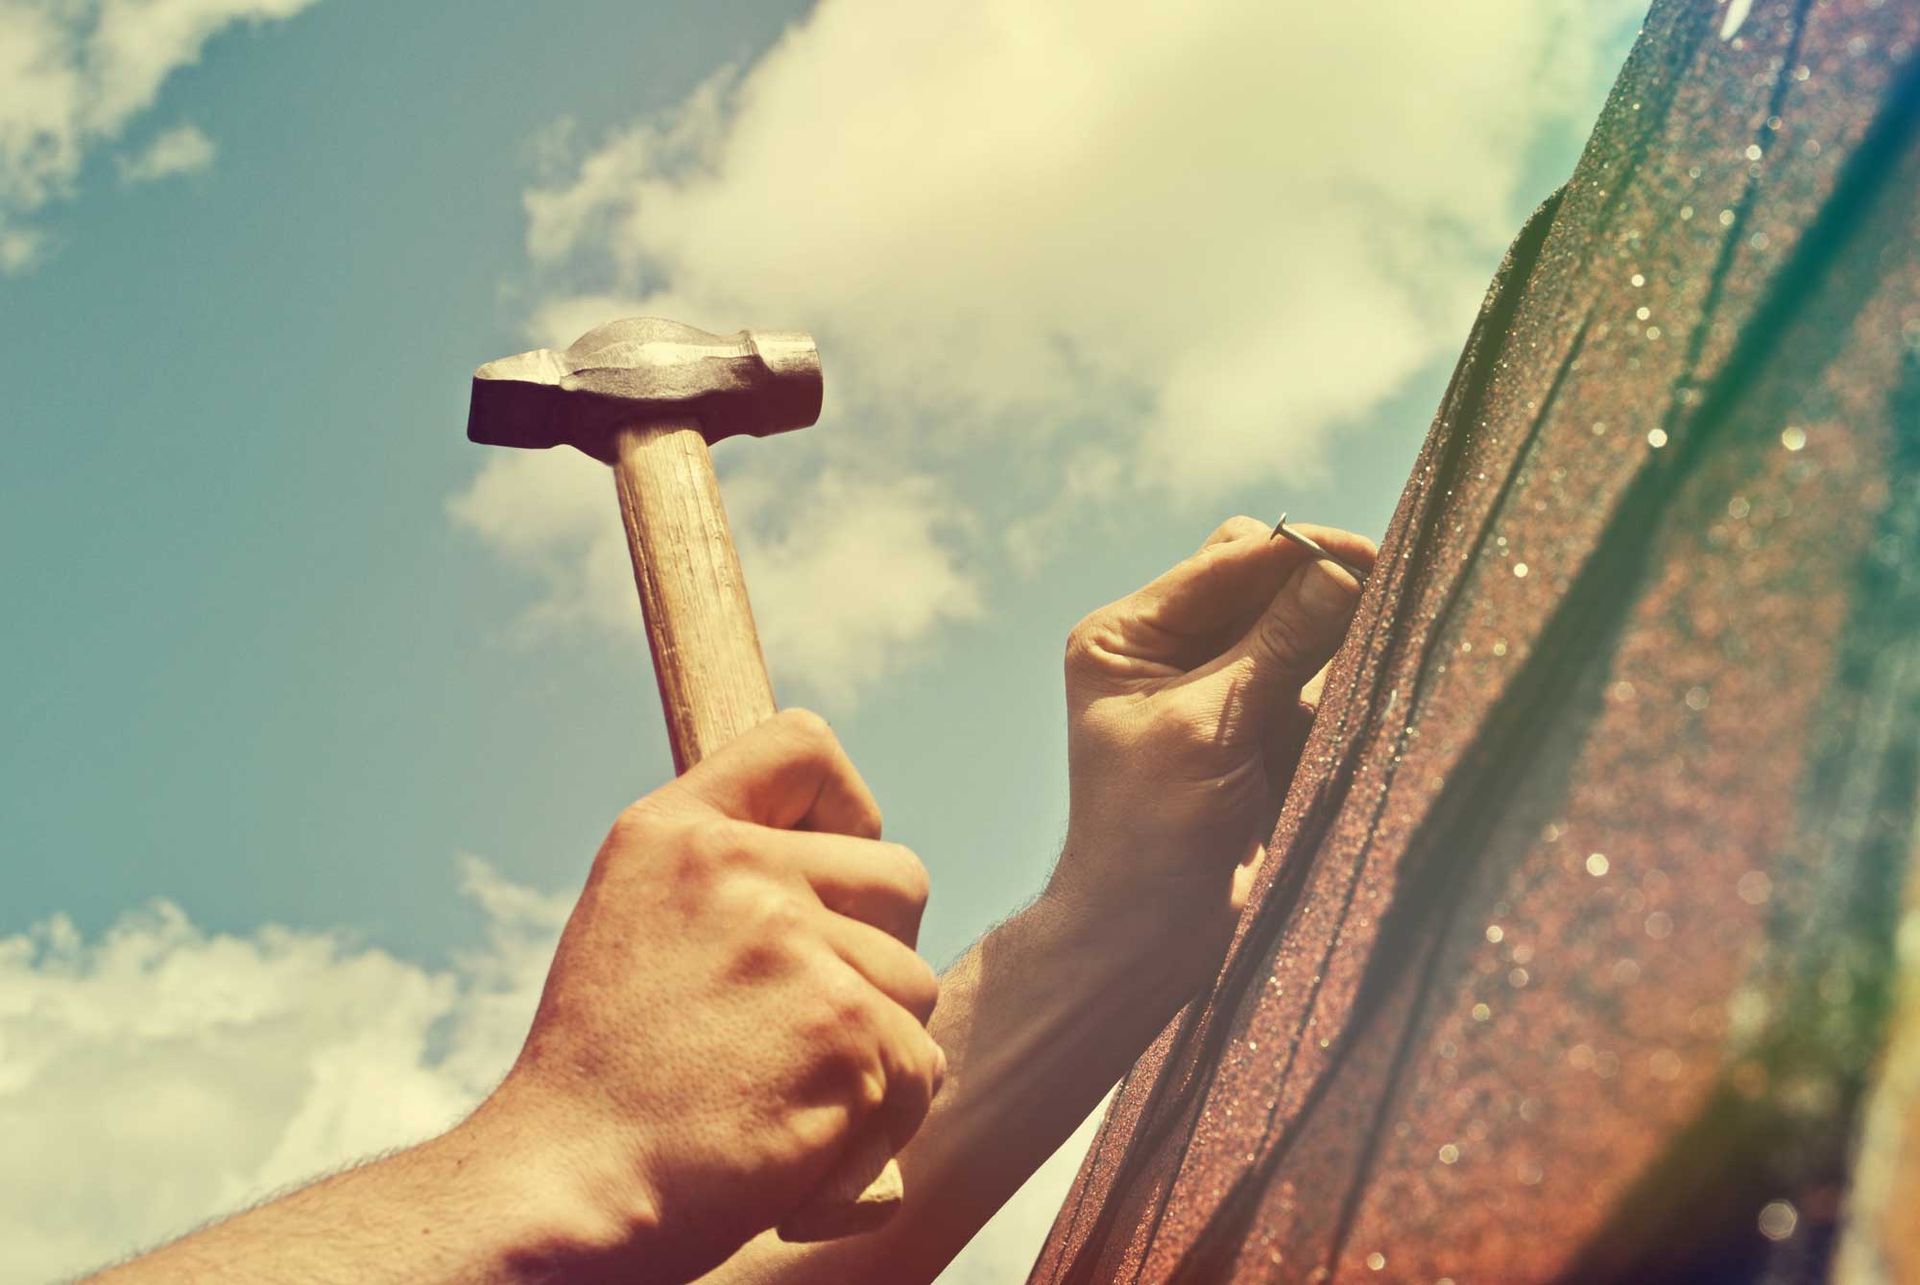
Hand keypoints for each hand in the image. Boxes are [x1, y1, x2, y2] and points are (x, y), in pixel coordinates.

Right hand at [469, 711, 943, 1282]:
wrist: (568, 1188)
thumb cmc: (605, 1076)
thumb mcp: (633, 920)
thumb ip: (724, 868)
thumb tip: (844, 849)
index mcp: (677, 831)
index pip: (803, 744)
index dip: (846, 808)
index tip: (832, 873)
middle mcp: (737, 869)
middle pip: (899, 877)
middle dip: (876, 953)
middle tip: (800, 1019)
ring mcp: (795, 947)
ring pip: (914, 984)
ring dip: (875, 1049)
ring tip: (782, 1088)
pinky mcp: (845, 1032)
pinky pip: (920, 1067)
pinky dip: (880, 1120)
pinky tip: (803, 1137)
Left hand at [1052, 516, 1373, 983]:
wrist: (1152, 938)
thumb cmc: (1151, 834)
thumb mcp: (1209, 728)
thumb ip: (1276, 646)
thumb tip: (1343, 570)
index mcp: (1127, 635)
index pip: (1227, 562)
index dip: (1298, 553)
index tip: (1370, 557)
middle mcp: (1169, 649)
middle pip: (1266, 583)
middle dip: (1322, 588)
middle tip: (1388, 596)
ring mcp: (1220, 686)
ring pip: (1301, 626)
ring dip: (1340, 634)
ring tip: (1384, 642)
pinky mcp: (1263, 728)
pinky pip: (1317, 679)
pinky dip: (1344, 681)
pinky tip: (1373, 686)